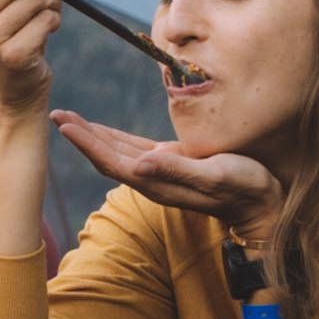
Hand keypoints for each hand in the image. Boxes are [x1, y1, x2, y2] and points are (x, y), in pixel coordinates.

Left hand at [51, 112, 281, 244]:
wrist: (262, 205)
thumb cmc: (244, 187)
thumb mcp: (215, 175)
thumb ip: (178, 170)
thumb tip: (140, 164)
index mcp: (158, 182)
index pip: (113, 162)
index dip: (87, 143)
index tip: (65, 124)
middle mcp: (153, 179)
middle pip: (107, 157)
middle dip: (81, 137)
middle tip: (56, 114)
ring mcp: (160, 173)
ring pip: (117, 153)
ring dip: (92, 136)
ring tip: (69, 118)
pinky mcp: (171, 164)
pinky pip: (134, 150)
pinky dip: (114, 138)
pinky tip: (101, 130)